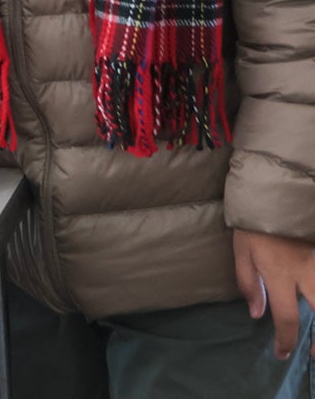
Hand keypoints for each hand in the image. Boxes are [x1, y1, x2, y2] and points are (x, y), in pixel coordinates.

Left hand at [233, 229, 314, 360]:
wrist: (276, 195)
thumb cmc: (254, 224)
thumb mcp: (242, 252)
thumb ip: (249, 284)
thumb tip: (257, 314)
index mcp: (280, 274)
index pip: (287, 317)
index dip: (286, 340)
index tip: (282, 353)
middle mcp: (306, 272)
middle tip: (314, 354)